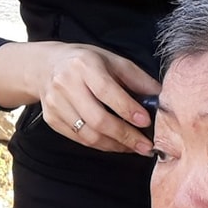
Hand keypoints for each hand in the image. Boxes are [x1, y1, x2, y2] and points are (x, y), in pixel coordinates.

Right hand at [34, 43, 159, 155]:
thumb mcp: (113, 60)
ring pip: (88, 134)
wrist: (46, 66)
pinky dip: (100, 145)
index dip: (127, 109)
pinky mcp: (51, 119)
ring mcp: (55, 104)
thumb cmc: (86, 62)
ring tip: (133, 147)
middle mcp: (65, 84)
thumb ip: (137, 79)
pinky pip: (79, 139)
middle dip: (125, 135)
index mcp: (83, 65)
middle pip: (97, 118)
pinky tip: (115, 144)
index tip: (146, 122)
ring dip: (114, 145)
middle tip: (145, 145)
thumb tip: (161, 99)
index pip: (106, 91)